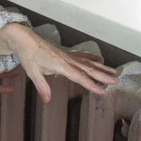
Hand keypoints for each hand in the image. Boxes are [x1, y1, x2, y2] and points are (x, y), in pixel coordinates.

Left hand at [0, 23, 118, 103]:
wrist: (24, 39)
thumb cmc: (28, 55)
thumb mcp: (32, 72)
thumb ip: (42, 86)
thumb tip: (47, 101)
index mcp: (60, 64)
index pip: (78, 76)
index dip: (90, 84)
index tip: (102, 91)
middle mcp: (66, 59)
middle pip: (88, 69)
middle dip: (102, 75)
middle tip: (116, 81)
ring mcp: (67, 55)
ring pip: (87, 62)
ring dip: (101, 68)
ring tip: (114, 72)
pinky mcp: (65, 54)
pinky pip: (81, 57)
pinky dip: (91, 59)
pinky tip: (99, 60)